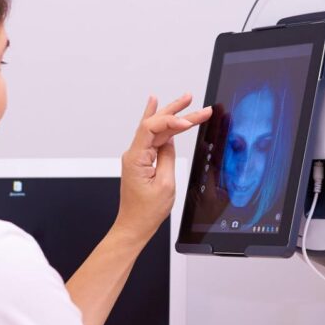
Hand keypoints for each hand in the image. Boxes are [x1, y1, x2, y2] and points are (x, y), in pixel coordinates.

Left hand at [113, 94, 211, 245]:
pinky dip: (159, 122)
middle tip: (191, 98)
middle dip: (175, 110)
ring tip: (185, 100)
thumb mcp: (165, 184)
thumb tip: (170, 141)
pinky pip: (153, 137)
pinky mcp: (142, 160)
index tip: (188, 123)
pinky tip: (155, 105)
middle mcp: (133, 153)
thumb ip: (167, 158)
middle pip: (155, 123)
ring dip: (172, 114)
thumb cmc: (146, 211)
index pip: (152, 128)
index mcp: (135, 158)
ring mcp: (137, 156)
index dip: (171, 121)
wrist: (134, 225)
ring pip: (156, 129)